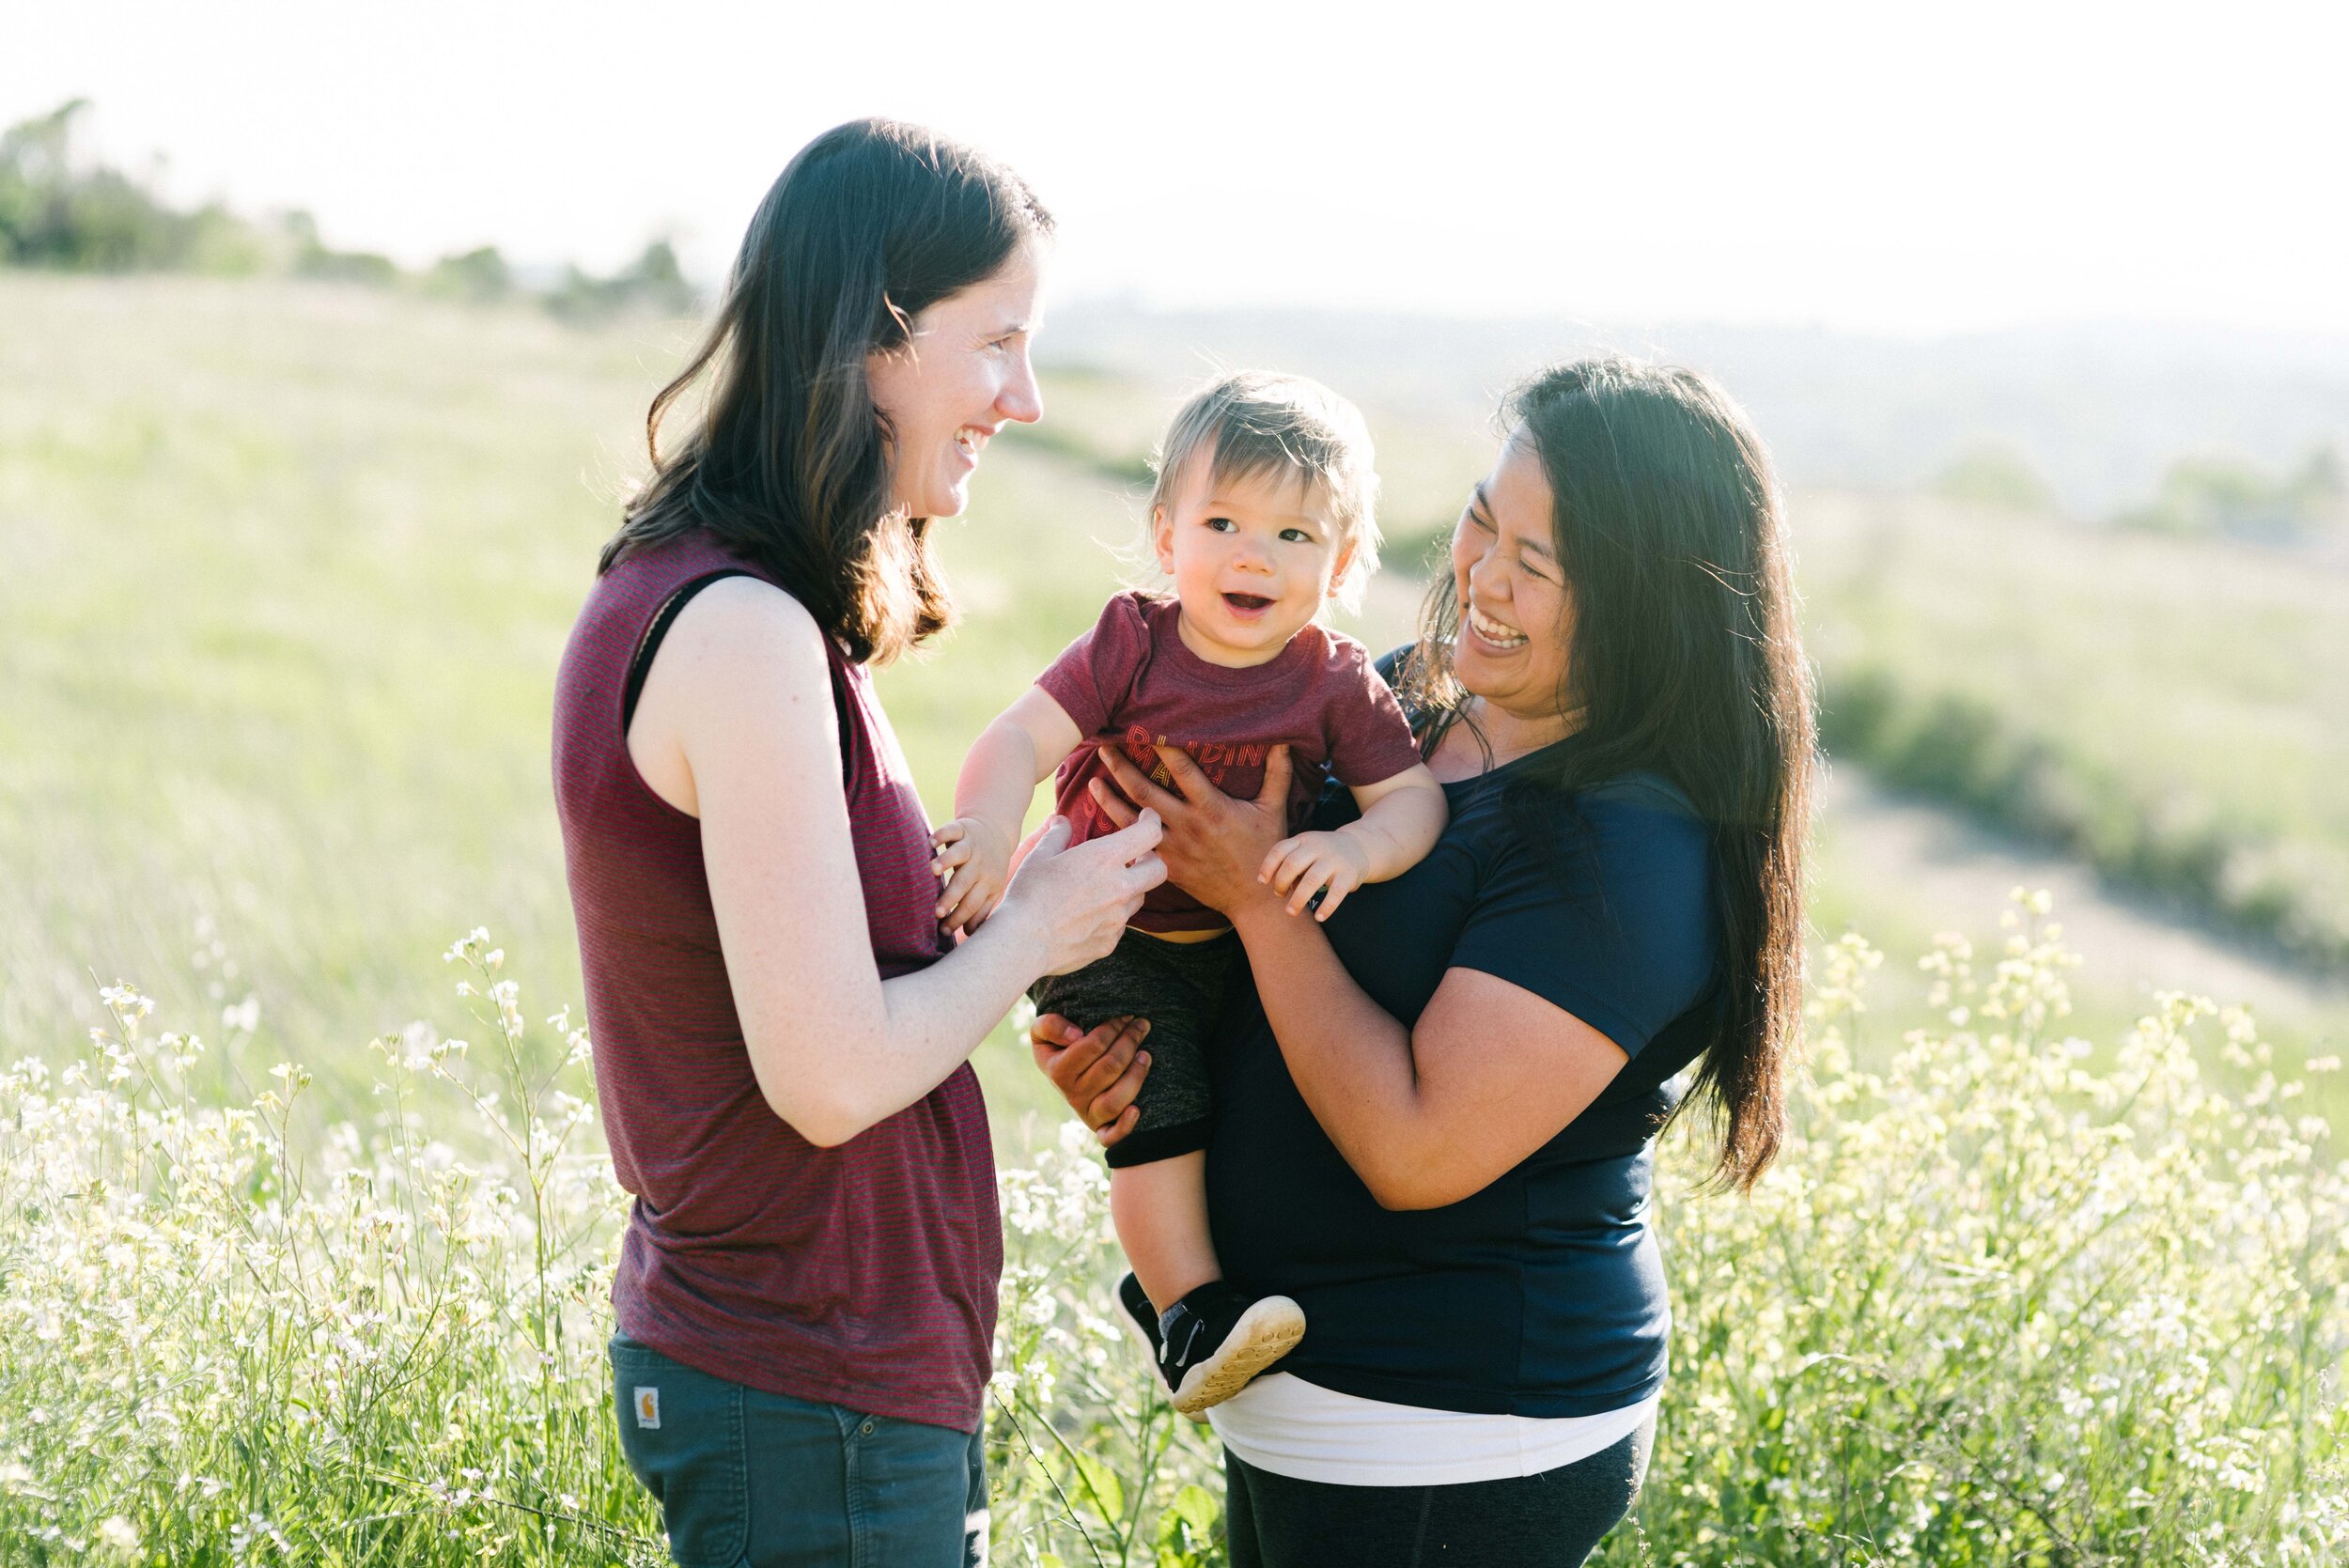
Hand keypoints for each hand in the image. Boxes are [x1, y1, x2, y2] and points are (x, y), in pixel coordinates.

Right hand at [931, 817, 1011, 935]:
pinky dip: (941, 835)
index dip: (958, 918)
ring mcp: (971, 845)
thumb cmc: (988, 868)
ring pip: (959, 854)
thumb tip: (968, 935)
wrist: (996, 831)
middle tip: (936, 912)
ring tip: (932, 871)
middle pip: (964, 883)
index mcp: (988, 883)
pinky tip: (930, 843)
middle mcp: (980, 864)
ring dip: (947, 861)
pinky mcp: (962, 828)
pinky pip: (951, 830)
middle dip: (951, 898)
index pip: (972, 904)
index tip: (942, 930)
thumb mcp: (991, 888)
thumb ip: (980, 910)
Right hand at [991, 813, 1166, 976]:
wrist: (1023, 943)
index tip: (1148, 819)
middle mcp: (1120, 888)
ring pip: (1140, 898)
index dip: (1152, 822)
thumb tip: (1062, 821)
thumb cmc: (1028, 894)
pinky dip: (1112, 915)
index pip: (1149, 835)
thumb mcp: (1039, 855)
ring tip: (1105, 886)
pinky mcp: (1110, 942)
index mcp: (1105, 859)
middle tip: (1136, 856)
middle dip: (1152, 860)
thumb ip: (1057, 834)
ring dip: (1130, 888)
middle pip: (1159, 870)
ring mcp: (1118, 919)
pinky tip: (1089, 914)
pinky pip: (1120, 924)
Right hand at [1030, 1012, 1150, 1145]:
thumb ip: (1050, 1026)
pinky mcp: (1100, 1127)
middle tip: (1142, 1026)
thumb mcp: (1042, 1031)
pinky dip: (1125, 1126)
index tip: (1126, 1016)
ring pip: (1115, 1100)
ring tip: (1146, 1054)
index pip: (1092, 1045)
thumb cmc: (1057, 1045)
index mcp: (1058, 1071)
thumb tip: (1076, 1035)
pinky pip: (1111, 1136)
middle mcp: (1072, 1095)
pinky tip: (1137, 1109)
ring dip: (1136, 1075)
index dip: (1113, 1027)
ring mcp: (1086, 1113)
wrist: (1059, 1069)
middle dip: (1130, 1042)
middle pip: (1109, 1068)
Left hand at [1086, 742, 1291, 915]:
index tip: (1145, 726)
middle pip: (1144, 791)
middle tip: (1103, 747)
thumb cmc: (1265, 850)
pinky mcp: (1166, 866)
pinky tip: (1105, 821)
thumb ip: (1277, 773)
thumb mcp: (1273, 809)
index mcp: (1211, 808)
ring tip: (1093, 780)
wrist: (1254, 899)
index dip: (1162, 745)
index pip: (1181, 768)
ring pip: (1131, 821)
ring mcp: (1173, 848)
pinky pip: (1135, 848)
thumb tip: (1284, 740)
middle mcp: (1187, 826)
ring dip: (1109, 799)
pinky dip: (1118, 834)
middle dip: (1121, 767)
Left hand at [1259, 829, 1369, 920]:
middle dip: (1281, 883)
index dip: (1268, 866)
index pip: (1280, 850)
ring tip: (1291, 912)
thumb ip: (1290, 863)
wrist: (1359, 847)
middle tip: (1279, 896)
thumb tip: (1276, 888)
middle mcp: (1318, 847)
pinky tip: (1319, 917)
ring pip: (1312, 880)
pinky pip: (1336, 893)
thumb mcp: (1306, 849)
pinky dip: (1327, 907)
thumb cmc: (1323, 854)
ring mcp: (1334, 860)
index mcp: (1304, 840)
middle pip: (1293, 864)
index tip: (1262, 882)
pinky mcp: (1349, 875)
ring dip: (1298, 899)